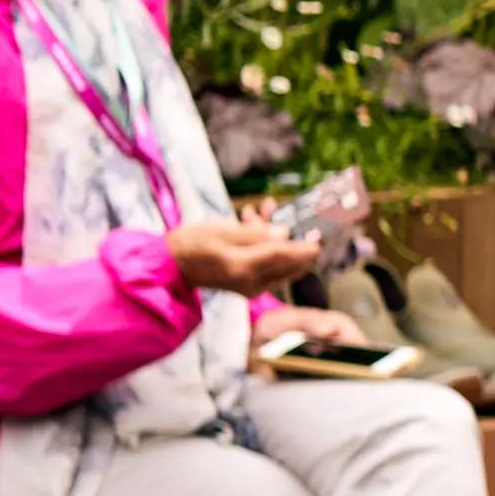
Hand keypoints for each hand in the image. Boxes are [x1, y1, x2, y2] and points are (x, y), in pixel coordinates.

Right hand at [167, 215, 322, 296]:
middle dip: (295, 237)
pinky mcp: (250, 284)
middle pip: (290, 262)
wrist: (171, 265)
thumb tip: (285, 233)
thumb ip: (255, 234)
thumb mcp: (222, 231)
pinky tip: (255, 221)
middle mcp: (253, 282)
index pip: (286, 256)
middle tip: (295, 215)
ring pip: (281, 261)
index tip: (322, 235)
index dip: (307, 245)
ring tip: (263, 209)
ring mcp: (252, 286)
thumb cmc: (191, 244)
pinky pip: (271, 264)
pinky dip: (269, 245)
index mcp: (245, 267)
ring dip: (278, 236)